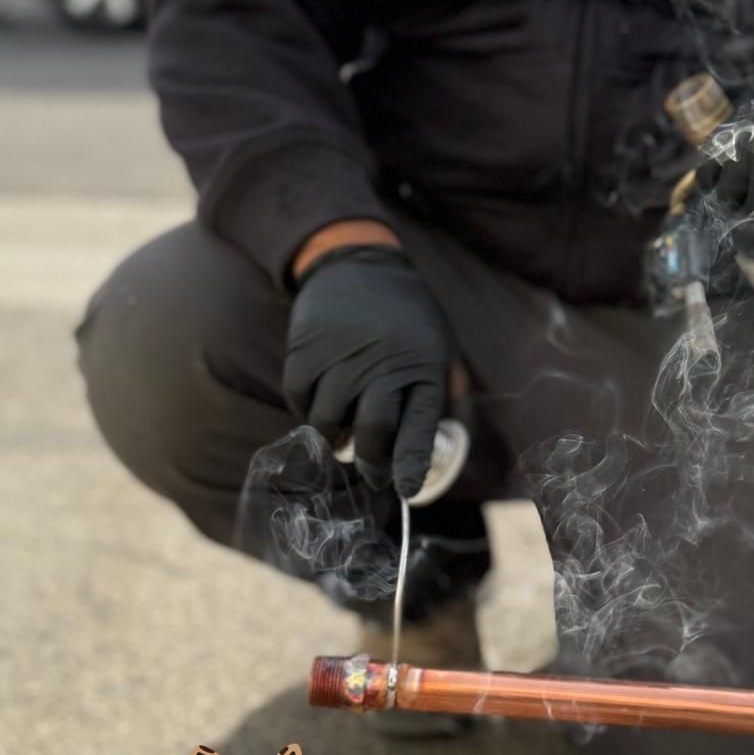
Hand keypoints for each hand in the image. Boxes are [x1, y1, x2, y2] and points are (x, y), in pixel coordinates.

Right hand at [283, 245, 450, 499]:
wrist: (358, 264)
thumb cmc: (406, 316)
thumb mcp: (439, 346)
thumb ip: (446, 392)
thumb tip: (453, 444)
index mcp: (422, 367)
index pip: (419, 430)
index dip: (410, 466)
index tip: (405, 490)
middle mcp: (381, 365)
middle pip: (372, 436)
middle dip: (371, 464)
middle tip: (373, 471)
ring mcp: (340, 358)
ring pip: (330, 425)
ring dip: (336, 436)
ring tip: (346, 426)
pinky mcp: (305, 351)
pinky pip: (300, 402)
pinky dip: (309, 410)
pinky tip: (324, 397)